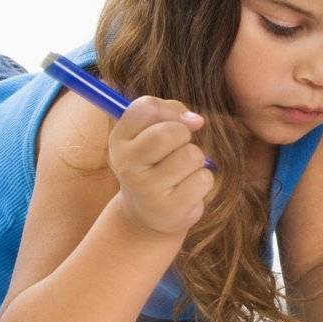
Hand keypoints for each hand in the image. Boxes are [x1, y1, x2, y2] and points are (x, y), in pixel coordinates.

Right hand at [106, 96, 211, 236]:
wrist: (148, 214)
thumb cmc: (156, 163)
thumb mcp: (152, 133)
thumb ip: (170, 113)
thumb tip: (196, 120)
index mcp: (119, 140)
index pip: (146, 107)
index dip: (169, 110)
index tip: (177, 121)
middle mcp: (126, 164)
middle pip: (170, 132)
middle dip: (184, 135)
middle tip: (178, 149)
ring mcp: (146, 189)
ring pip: (192, 155)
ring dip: (196, 160)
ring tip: (181, 173)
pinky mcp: (170, 208)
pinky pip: (203, 179)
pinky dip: (202, 181)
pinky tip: (186, 190)